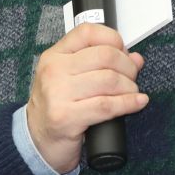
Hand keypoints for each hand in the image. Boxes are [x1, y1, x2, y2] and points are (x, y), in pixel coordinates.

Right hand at [26, 23, 146, 173]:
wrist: (37, 141)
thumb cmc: (57, 107)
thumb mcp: (71, 78)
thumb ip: (99, 64)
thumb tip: (135, 58)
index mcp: (55, 55)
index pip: (88, 32)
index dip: (113, 39)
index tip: (124, 52)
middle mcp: (54, 70)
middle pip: (105, 56)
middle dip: (127, 66)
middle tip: (132, 76)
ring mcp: (59, 93)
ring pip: (109, 80)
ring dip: (130, 86)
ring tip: (132, 92)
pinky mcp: (67, 117)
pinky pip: (107, 106)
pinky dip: (129, 103)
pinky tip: (137, 102)